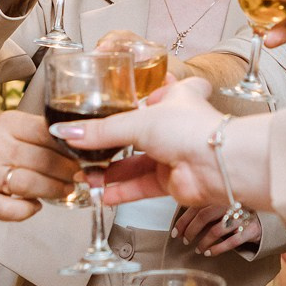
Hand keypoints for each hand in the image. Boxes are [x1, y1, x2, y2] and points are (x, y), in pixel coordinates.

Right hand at [0, 110, 79, 220]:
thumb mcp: (8, 131)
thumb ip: (38, 135)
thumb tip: (79, 147)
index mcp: (6, 124)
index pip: (49, 133)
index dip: (71, 148)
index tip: (83, 156)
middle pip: (45, 160)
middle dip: (68, 172)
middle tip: (78, 178)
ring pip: (33, 184)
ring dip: (55, 191)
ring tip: (63, 191)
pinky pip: (15, 210)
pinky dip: (30, 209)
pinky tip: (34, 205)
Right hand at [61, 79, 229, 206]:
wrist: (218, 165)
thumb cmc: (193, 129)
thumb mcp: (136, 121)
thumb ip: (100, 131)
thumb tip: (67, 131)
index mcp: (175, 98)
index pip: (158, 91)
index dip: (142, 93)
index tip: (123, 95)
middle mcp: (174, 126)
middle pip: (136, 134)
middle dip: (110, 144)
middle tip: (84, 148)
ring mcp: (173, 155)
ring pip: (134, 164)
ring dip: (109, 172)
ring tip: (84, 175)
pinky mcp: (171, 181)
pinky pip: (139, 186)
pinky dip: (119, 191)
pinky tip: (100, 194)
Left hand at [173, 202, 261, 256]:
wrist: (265, 219)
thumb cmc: (237, 215)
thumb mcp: (222, 208)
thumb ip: (205, 210)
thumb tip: (181, 224)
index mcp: (220, 197)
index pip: (196, 207)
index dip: (183, 221)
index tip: (175, 233)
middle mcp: (230, 204)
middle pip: (204, 215)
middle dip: (191, 230)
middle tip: (186, 241)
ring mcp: (242, 216)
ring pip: (216, 230)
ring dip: (203, 242)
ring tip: (198, 249)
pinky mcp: (251, 229)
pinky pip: (231, 241)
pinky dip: (217, 249)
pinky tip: (209, 253)